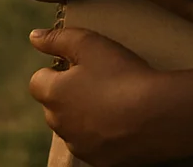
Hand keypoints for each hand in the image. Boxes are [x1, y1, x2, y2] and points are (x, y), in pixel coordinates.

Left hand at [29, 26, 178, 166]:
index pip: (38, 81)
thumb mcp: (89, 43)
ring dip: (84, 117)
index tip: (79, 66)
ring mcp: (79, 146)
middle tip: (99, 81)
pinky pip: (93, 145)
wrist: (158, 115)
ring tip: (114, 102)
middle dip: (68, 95)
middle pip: (54, 106)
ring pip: (73, 128)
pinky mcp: (99, 161)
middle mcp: (60, 124)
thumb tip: (34, 36)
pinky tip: (123, 122)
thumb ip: (58, 38)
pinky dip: (102, 136)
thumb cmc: (122, 74)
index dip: (56, 71)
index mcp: (54, 94)